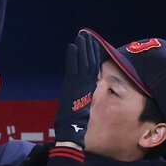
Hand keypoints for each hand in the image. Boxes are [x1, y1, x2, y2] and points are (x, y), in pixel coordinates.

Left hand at [54, 32, 102, 146]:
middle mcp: (87, 84)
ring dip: (83, 48)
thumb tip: (77, 92)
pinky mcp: (72, 86)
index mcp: (88, 88)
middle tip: (86, 35)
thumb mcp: (79, 106)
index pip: (92, 68)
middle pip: (90, 62)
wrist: (73, 130)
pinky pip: (73, 68)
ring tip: (81, 36)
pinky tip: (72, 46)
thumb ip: (80, 96)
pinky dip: (73, 57)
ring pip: (84, 62)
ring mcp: (80, 84)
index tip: (92, 44)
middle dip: (88, 48)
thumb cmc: (74, 123)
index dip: (93, 55)